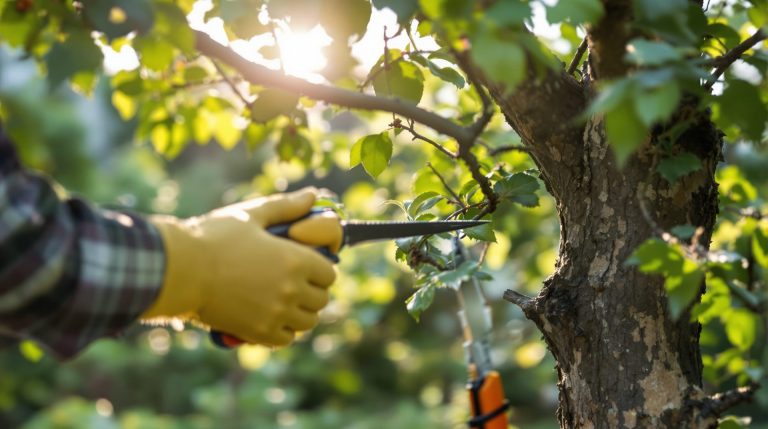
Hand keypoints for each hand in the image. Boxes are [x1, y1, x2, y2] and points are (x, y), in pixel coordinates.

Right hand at [141, 188, 340, 346]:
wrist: (179, 269)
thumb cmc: (213, 237)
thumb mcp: (251, 215)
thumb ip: (286, 207)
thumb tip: (312, 196)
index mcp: (295, 260)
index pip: (329, 273)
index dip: (320, 269)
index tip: (307, 266)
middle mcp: (291, 289)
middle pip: (321, 299)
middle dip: (312, 291)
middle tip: (295, 284)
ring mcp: (275, 314)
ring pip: (307, 322)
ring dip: (300, 312)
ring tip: (284, 302)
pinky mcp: (257, 332)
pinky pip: (285, 339)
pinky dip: (283, 331)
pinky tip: (270, 318)